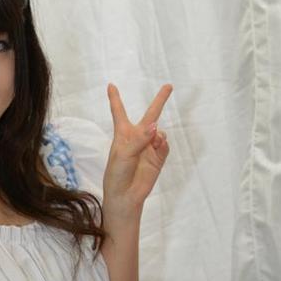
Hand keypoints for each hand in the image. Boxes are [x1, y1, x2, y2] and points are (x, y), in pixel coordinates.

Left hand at [102, 83, 172, 217]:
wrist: (125, 196)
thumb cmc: (117, 174)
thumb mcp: (123, 154)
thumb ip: (139, 139)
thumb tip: (156, 126)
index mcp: (122, 134)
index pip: (119, 112)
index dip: (115, 99)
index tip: (110, 85)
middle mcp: (137, 138)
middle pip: (150, 115)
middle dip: (160, 101)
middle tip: (169, 86)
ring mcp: (149, 147)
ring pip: (159, 132)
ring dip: (158, 134)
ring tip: (153, 142)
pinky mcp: (158, 158)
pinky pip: (164, 145)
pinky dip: (163, 144)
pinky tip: (158, 146)